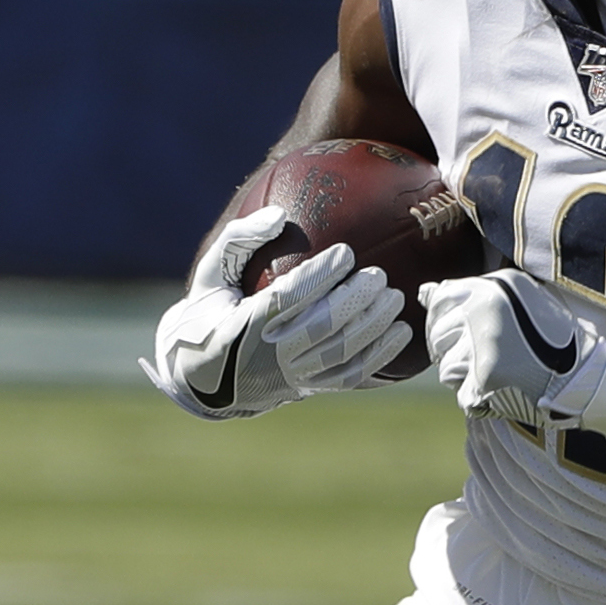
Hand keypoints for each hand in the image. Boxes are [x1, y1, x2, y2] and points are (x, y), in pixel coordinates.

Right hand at [141, 207, 406, 419]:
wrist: (203, 375)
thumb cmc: (211, 312)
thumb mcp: (211, 274)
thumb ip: (238, 239)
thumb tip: (280, 216)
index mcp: (241, 326)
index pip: (286, 300)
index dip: (319, 277)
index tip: (346, 253)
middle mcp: (268, 357)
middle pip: (320, 328)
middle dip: (355, 300)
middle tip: (377, 276)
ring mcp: (291, 376)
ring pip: (340, 354)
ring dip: (373, 325)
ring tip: (393, 296)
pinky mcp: (309, 388)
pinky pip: (351, 376)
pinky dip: (380, 354)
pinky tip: (401, 331)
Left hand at [427, 268, 605, 454]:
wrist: (587, 376)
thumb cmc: (553, 337)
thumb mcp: (517, 300)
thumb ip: (470, 294)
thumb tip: (423, 294)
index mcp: (491, 289)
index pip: (438, 303)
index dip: (447, 322)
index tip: (468, 333)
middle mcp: (483, 314)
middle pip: (438, 337)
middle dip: (456, 350)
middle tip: (492, 357)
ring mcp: (483, 348)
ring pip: (445, 369)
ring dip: (467, 377)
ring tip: (501, 373)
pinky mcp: (486, 382)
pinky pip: (463, 397)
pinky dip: (481, 401)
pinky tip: (506, 391)